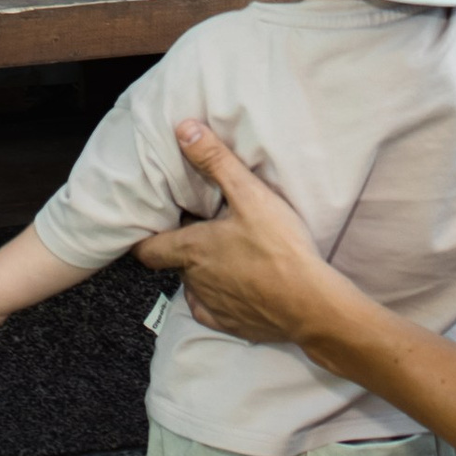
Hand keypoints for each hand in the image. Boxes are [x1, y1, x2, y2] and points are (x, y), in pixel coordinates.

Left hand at [130, 124, 344, 348]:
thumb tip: (183, 129)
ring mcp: (211, 306)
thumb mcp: (249, 195)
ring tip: (226, 253)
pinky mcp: (230, 325)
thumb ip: (215, 161)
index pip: (147, 249)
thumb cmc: (279, 249)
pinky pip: (211, 310)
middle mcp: (194, 281)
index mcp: (191, 250)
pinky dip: (217, 297)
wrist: (311, 306)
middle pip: (176, 262)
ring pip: (194, 285)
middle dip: (185, 246)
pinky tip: (235, 285)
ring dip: (203, 270)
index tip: (151, 226)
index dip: (145, 238)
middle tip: (205, 228)